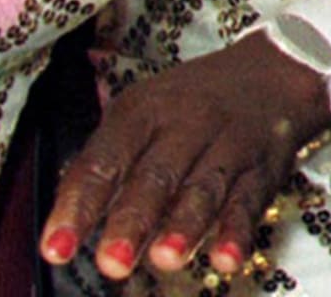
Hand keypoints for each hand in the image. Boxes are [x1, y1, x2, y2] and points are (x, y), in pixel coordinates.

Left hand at [40, 31, 330, 279]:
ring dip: (185, 226)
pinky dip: (238, 231)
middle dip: (133, 220)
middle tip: (113, 261)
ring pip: (204, 188)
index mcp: (143, 111)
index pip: (103, 160)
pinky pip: (249, 200)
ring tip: (166, 259)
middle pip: (156, 175)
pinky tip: (227, 259)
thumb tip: (68, 223)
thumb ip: (108, 162)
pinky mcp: (264, 166)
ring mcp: (229, 144)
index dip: (78, 205)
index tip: (57, 248)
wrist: (273, 69)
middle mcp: (186, 124)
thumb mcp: (141, 112)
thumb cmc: (190, 102)